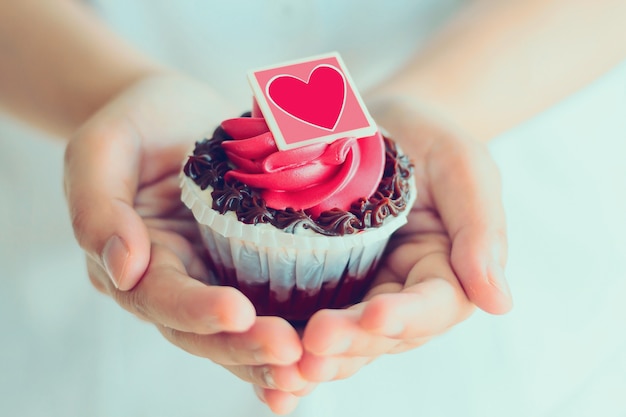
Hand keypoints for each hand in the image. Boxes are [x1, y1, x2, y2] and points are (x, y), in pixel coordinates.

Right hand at [63, 74, 310, 410]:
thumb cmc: (136, 123)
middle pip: (204, 331)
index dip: (196, 309)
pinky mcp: (250, 266)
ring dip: (272, 354)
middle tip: (291, 352)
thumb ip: (97, 205)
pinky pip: (271, 304)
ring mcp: (215, 277)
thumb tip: (123, 270)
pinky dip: (294, 330)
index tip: (238, 312)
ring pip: (240, 332)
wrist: (177, 113)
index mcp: (135, 261)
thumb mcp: (102, 149)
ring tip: (312, 366)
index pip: (161, 298)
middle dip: (245, 346)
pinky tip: (325, 350)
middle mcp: (176, 281)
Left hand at [255, 96, 512, 407]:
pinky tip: (263, 351)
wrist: (380, 124)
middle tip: (315, 344)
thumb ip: (481, 231)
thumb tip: (500, 303)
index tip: (378, 314)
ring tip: (288, 363)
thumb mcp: (464, 168)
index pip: (434, 305)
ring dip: (319, 354)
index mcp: (443, 271)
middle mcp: (401, 292)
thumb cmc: (430, 140)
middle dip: (352, 341)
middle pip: (382, 333)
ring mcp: (359, 291)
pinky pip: (307, 316)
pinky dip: (289, 337)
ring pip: (344, 337)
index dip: (408, 316)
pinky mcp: (322, 284)